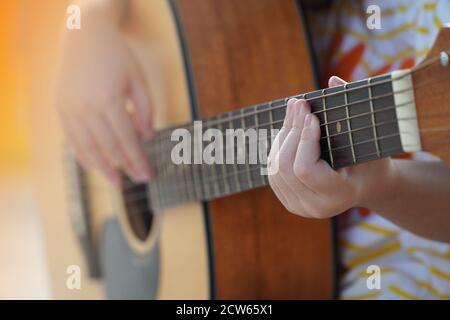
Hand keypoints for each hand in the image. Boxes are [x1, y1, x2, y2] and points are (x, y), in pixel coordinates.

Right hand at [56, 11, 151, 185]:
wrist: (85, 35)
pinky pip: (71, 138)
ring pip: (86, 147)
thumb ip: (145, 110)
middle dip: (124, 167)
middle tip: (136, 182)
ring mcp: (70, 109)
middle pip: (108, 147)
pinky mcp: (61, 108)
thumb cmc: (118, 56)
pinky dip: (82, 154)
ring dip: (102, 168)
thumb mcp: (139, 80)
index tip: (147, 175)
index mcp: (109, 100)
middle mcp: (86, 108)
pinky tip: (93, 165)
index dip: (137, 160)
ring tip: (115, 182)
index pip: (126, 140)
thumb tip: (147, 137)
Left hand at [268, 76, 395, 217]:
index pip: (306, 169)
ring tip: (295, 110)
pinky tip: (290, 127)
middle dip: (292, 131)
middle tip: (298, 102)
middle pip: (286, 166)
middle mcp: (314, 207)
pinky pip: (273, 169)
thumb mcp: (369, 139)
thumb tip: (333, 80)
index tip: (311, 114)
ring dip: (283, 135)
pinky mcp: (288, 199)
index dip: (305, 139)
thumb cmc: (372, 160)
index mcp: (337, 197)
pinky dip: (279, 145)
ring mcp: (297, 206)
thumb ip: (353, 111)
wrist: (367, 186)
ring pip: (276, 166)